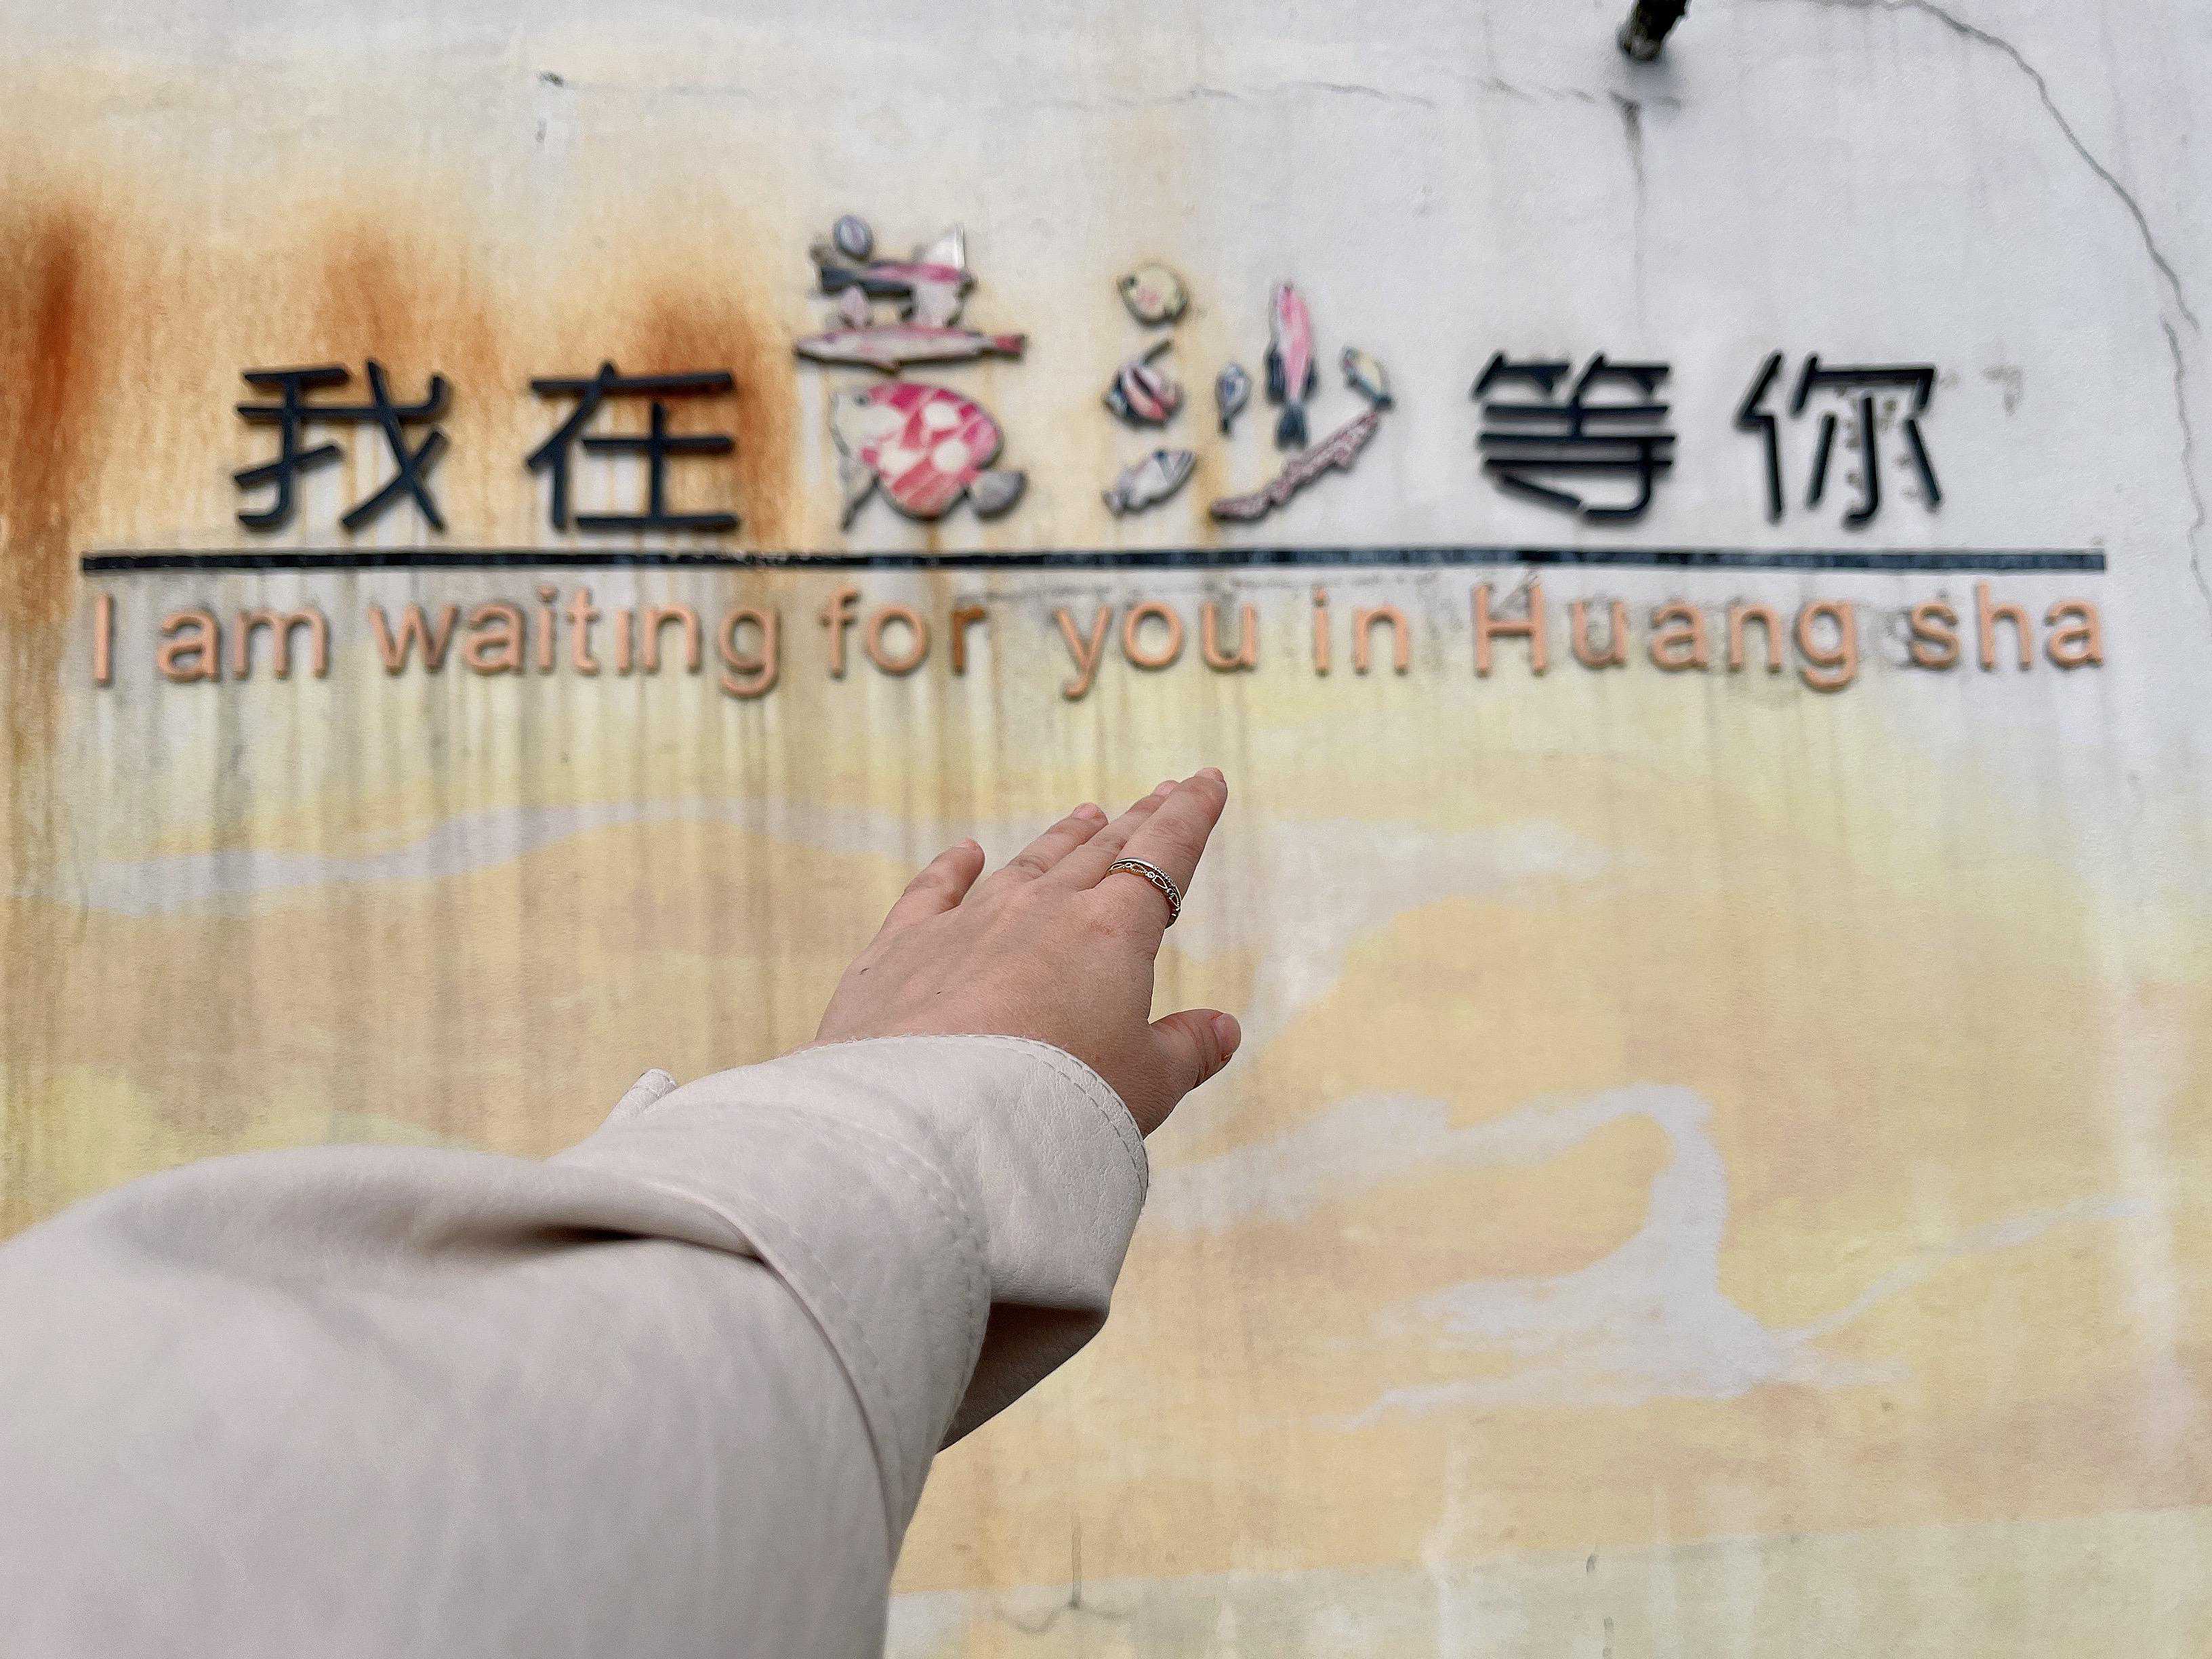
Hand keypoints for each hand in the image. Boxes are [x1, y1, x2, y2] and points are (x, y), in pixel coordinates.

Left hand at [810, 770, 1237, 1134]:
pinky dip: (953, 867)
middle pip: (1099, 853)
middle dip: (1135, 821)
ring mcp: (970, 922)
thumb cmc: (1057, 1104)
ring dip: (1061, 840)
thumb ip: (1186, 1050)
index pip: (1163, 856)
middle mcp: (1041, 910)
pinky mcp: (904, 948)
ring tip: (1085, 815)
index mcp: (1111, 933)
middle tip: (1160, 794)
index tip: (1205, 780)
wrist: (933, 1119)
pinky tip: (966, 851)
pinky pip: (935, 891)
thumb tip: (1223, 1028)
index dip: (1190, 816)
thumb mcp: (1145, 1086)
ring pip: (1027, 865)